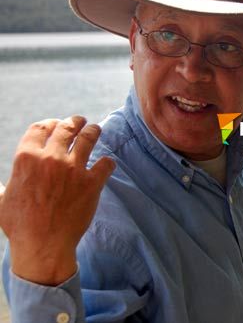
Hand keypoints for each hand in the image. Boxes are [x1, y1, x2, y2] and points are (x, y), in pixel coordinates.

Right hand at [0, 116, 114, 284]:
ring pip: (89, 137)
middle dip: (75, 122)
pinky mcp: (92, 183)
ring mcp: (74, 169)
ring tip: (95, 130)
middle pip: (67, 128)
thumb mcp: (2, 199)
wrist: (43, 245)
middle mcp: (51, 158)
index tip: (57, 124)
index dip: (51, 123)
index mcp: (26, 158)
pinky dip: (108, 162)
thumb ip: (2, 186)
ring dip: (93, 131)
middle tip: (81, 122)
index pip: (41, 127)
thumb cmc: (20, 225)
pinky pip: (106, 163)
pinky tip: (106, 164)